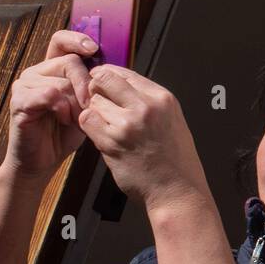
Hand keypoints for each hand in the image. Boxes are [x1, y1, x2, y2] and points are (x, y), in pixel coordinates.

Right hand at [4, 29, 97, 182]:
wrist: (44, 159)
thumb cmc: (66, 132)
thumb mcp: (86, 105)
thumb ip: (92, 86)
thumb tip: (112, 71)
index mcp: (51, 68)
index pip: (61, 40)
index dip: (77, 39)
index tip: (94, 49)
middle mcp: (36, 72)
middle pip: (69, 62)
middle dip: (87, 85)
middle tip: (91, 105)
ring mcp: (24, 85)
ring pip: (61, 81)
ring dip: (75, 102)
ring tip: (75, 118)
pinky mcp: (19, 102)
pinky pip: (47, 95)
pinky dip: (61, 108)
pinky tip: (63, 120)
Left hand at [78, 65, 209, 210]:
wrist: (178, 191)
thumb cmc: (175, 160)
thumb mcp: (171, 120)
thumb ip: (149, 101)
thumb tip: (121, 86)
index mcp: (163, 98)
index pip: (124, 71)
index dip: (108, 76)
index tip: (102, 83)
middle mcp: (146, 106)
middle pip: (104, 79)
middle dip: (95, 89)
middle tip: (98, 102)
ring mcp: (129, 123)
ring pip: (93, 101)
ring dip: (94, 112)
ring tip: (107, 127)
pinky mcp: (112, 141)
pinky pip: (87, 120)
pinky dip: (89, 126)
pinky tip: (102, 136)